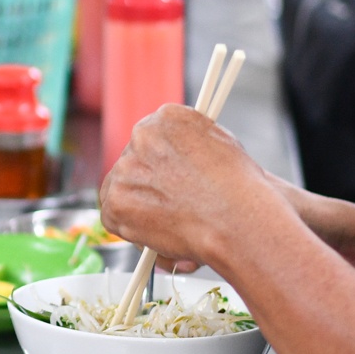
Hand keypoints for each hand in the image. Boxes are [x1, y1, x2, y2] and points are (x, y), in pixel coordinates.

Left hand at [96, 104, 282, 269]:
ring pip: (122, 189)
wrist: (237, 217)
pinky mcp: (116, 202)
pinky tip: (163, 235)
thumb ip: (188, 146)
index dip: (160, 164)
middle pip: (134, 163)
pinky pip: (114, 217)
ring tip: (174, 223)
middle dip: (148, 185)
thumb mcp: (219, 145)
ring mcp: (126, 168)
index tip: (169, 179)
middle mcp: (141, 136)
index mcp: (167, 118)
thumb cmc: (239, 188)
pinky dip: (133, 231)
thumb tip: (177, 162)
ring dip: (139, 207)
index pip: (151, 139)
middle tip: (172, 206)